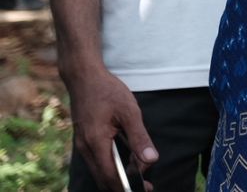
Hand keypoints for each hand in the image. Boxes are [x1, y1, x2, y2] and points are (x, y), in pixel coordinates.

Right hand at [64, 62, 155, 191]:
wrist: (84, 78)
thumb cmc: (107, 91)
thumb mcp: (129, 111)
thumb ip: (140, 137)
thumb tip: (151, 160)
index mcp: (96, 143)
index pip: (111, 177)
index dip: (127, 186)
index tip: (145, 187)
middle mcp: (85, 149)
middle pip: (103, 179)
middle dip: (123, 185)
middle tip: (145, 184)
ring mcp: (82, 145)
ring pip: (99, 171)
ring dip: (117, 176)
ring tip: (139, 171)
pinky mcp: (84, 141)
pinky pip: (97, 161)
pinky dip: (111, 166)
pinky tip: (126, 160)